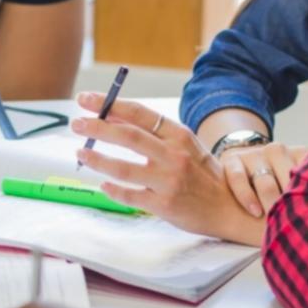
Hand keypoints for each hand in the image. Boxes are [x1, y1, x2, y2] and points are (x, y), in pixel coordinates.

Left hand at [71, 93, 266, 245]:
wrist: (230, 208)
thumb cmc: (204, 175)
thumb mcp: (186, 147)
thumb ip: (155, 134)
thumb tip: (113, 118)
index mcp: (179, 136)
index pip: (138, 113)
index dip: (109, 104)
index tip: (85, 99)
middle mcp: (174, 156)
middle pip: (128, 136)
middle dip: (97, 127)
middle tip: (76, 123)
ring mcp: (169, 181)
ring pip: (124, 167)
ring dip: (97, 159)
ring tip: (80, 153)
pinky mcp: (165, 205)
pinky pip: (131, 196)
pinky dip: (113, 190)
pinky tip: (103, 185)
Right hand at [217, 141, 307, 217]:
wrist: (239, 164)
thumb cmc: (277, 182)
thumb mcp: (299, 179)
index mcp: (299, 153)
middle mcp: (277, 150)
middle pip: (288, 175)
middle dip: (293, 199)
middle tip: (301, 220)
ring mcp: (254, 155)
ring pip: (264, 178)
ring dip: (270, 201)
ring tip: (275, 221)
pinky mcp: (232, 161)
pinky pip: (238, 177)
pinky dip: (246, 195)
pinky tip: (255, 212)